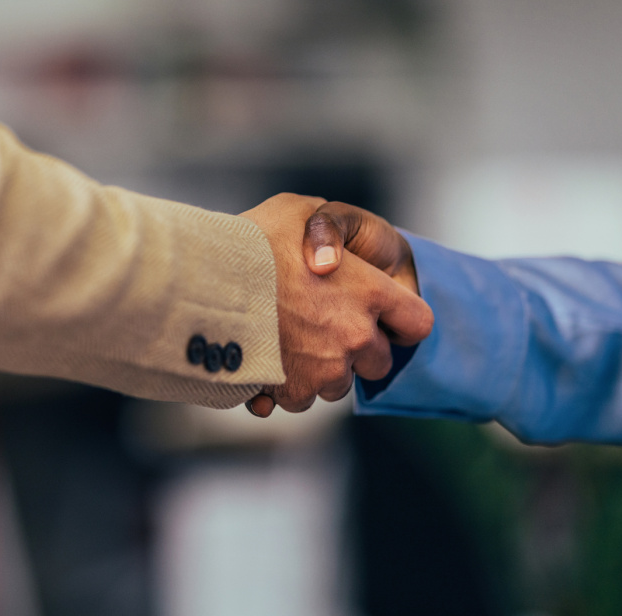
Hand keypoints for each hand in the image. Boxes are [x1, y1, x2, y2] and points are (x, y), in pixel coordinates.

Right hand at [240, 194, 432, 416]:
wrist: (203, 282)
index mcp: (372, 291)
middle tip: (322, 328)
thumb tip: (330, 252)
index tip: (382, 318)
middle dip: (356, 350)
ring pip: (338, 385)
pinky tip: (265, 361)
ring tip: (287, 342)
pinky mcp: (295, 391)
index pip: (418, 322)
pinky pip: (299, 399)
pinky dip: (284, 386)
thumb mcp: (298, 210)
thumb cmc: (251, 241)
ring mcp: (327, 369)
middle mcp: (357, 335)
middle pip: (378, 362)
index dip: (401, 321)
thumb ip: (328, 230)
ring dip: (320, 370)